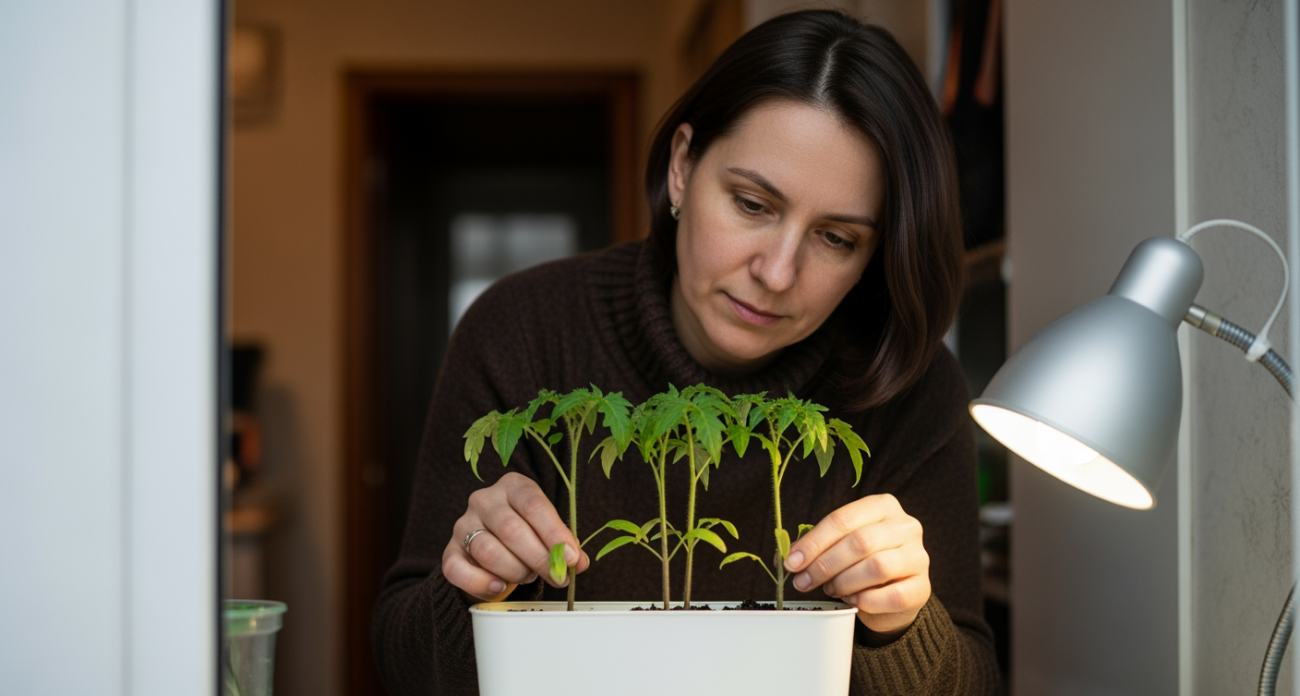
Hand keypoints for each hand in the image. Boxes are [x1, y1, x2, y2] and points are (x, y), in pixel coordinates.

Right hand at [442, 472, 589, 601]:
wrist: (495, 547)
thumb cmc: (528, 534)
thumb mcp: (548, 531)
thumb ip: (563, 543)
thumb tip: (577, 563)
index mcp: (513, 486)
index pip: (533, 505)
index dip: (554, 534)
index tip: (571, 558)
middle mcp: (484, 500)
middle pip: (511, 529)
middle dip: (539, 558)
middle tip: (556, 577)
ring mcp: (463, 524)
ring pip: (488, 551)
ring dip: (515, 571)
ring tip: (527, 576)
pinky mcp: (449, 551)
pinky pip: (458, 570)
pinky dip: (482, 583)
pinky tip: (500, 587)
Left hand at [784, 493, 929, 636]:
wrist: (894, 592)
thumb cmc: (862, 561)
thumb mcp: (841, 544)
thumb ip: (818, 545)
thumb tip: (788, 557)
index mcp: (883, 506)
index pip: (842, 519)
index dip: (813, 542)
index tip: (792, 562)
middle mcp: (905, 526)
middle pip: (859, 542)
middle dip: (824, 564)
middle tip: (804, 581)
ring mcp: (918, 556)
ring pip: (876, 567)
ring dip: (844, 582)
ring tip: (831, 589)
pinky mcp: (922, 587)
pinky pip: (891, 595)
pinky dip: (866, 600)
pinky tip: (854, 601)